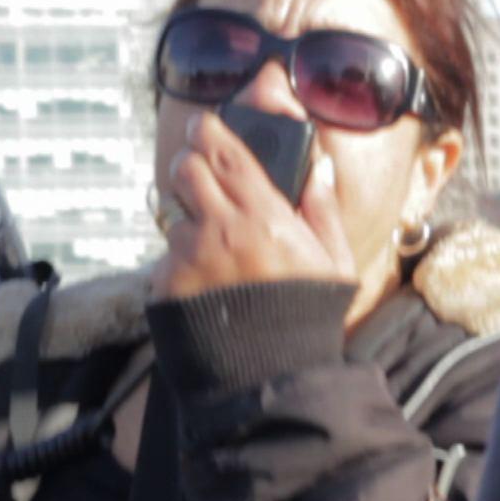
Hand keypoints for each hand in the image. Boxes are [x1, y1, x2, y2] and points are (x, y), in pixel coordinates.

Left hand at [151, 111, 356, 301]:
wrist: (269, 378)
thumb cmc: (307, 320)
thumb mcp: (333, 264)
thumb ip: (323, 211)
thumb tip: (317, 169)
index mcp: (264, 217)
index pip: (226, 153)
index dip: (209, 130)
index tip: (203, 123)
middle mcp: (220, 229)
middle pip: (186, 170)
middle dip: (191, 165)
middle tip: (200, 174)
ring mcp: (188, 257)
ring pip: (174, 217)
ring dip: (190, 225)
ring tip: (216, 257)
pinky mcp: (165, 284)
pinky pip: (166, 260)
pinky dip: (181, 266)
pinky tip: (205, 290)